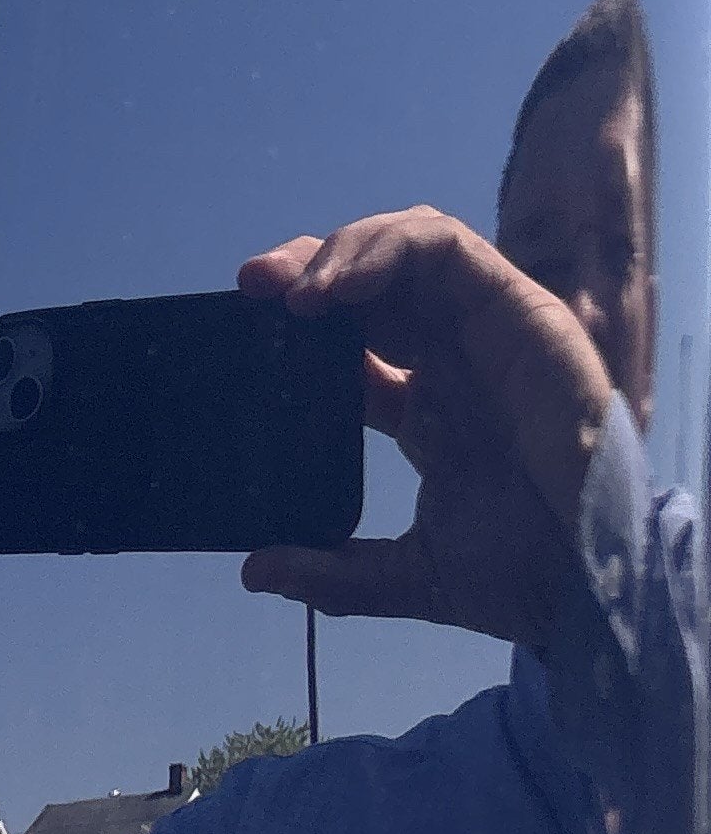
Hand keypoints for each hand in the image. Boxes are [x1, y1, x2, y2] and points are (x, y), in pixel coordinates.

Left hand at [239, 208, 619, 646]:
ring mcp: (487, 332)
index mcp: (427, 404)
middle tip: (251, 285)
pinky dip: (386, 249)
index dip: (295, 326)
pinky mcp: (522, 312)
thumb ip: (333, 573)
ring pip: (407, 248)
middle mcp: (454, 358)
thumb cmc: (526, 575)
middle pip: (373, 281)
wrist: (593, 585)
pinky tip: (340, 286)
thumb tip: (254, 571)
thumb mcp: (411, 573)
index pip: (352, 337)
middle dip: (306, 267)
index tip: (241, 328)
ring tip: (292, 291)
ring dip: (340, 251)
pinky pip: (448, 249)